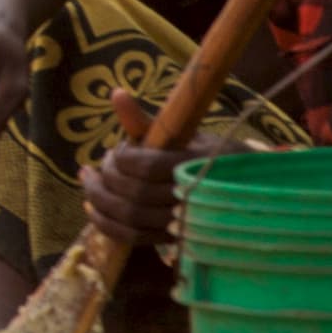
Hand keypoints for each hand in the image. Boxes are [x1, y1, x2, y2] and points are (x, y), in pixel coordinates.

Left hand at [80, 92, 221, 253]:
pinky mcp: (173, 239)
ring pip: (132, 218)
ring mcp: (184, 222)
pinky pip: (134, 238)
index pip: (148, 166)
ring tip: (88, 182)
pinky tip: (92, 208)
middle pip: (136, 194)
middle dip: (108, 178)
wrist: (242, 188)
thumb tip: (116, 93)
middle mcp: (194, 196)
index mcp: (198, 164)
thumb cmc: (206, 152)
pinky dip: (106, 224)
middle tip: (98, 166)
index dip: (123, 159)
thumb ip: (145, 121)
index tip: (117, 150)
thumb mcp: (182, 132)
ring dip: (100, 200)